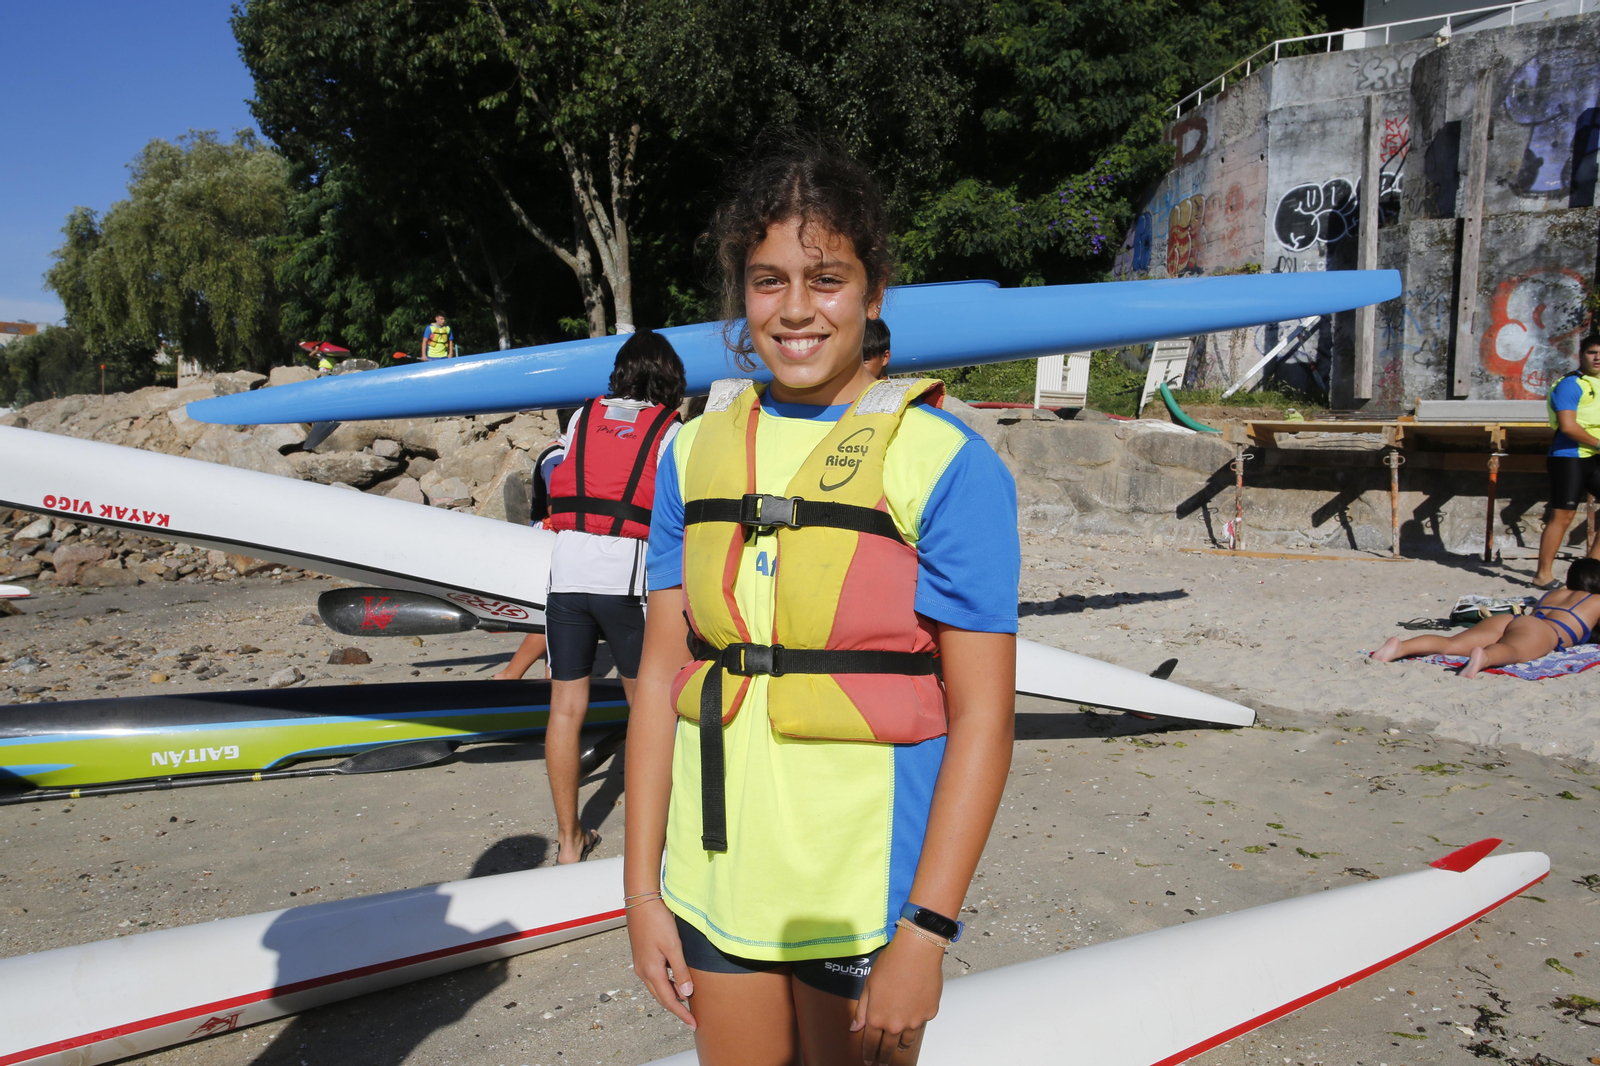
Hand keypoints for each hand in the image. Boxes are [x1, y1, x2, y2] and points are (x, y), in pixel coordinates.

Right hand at [626, 899, 695, 1028]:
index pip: (668, 1001)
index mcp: (651, 971)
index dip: (681, 1014)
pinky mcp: (642, 957)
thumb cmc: (657, 921)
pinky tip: (675, 981)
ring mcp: (641, 965)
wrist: (641, 903)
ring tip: (686, 1001)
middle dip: (676, 1008)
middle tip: (691, 1017)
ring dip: (670, 996)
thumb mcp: (674, 947)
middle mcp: (643, 971)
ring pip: (657, 988)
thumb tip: (686, 994)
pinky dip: (666, 985)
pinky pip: (655, 978)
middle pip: (661, 997)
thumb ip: (680, 971)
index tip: (693, 1024)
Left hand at [851, 932, 943, 1063]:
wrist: (917, 952)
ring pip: (906, 1041)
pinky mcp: (929, 1014)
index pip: (871, 1044)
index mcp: (877, 1017)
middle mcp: (896, 1024)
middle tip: (881, 1063)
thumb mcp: (869, 985)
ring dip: (900, 1045)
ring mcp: (914, 1021)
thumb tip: (856, 1027)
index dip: (868, 1054)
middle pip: (888, 1048)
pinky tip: (913, 1020)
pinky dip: (915, 1024)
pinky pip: (920, 1024)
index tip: (868, 1060)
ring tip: (898, 1047)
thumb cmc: (891, 963)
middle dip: (883, 1057)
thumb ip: (862, 1010)